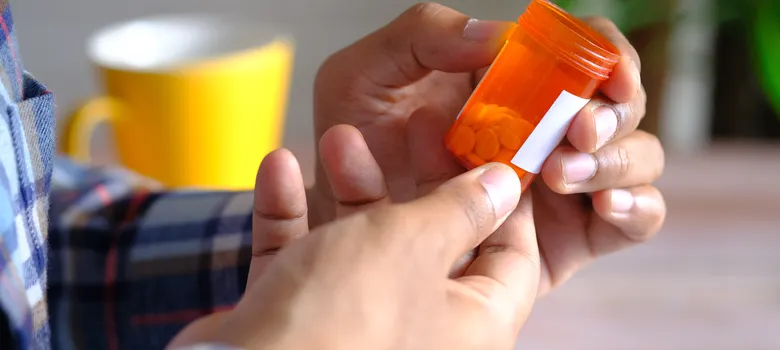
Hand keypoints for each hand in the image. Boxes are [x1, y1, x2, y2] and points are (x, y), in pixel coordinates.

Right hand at [171, 153, 539, 349]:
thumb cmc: (341, 320)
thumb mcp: (413, 243)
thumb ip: (461, 209)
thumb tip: (503, 186)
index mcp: (473, 325)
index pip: (513, 256)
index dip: (505, 200)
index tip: (489, 150)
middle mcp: (424, 331)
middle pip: (433, 242)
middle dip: (414, 177)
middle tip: (414, 126)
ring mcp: (360, 329)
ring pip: (365, 246)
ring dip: (348, 188)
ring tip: (336, 136)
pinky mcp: (303, 325)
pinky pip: (307, 263)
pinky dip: (293, 219)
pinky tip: (277, 169)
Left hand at [309, 3, 665, 294]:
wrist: (347, 222)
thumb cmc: (355, 143)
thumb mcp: (368, 73)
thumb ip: (425, 35)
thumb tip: (499, 35)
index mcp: (512, 80)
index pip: (584, 51)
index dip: (608, 55)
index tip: (607, 75)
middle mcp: (549, 126)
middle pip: (621, 105)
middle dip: (611, 114)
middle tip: (575, 131)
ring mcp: (565, 181)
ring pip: (637, 158)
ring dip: (617, 160)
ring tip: (558, 176)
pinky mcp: (572, 236)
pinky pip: (637, 217)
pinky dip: (636, 208)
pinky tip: (605, 206)